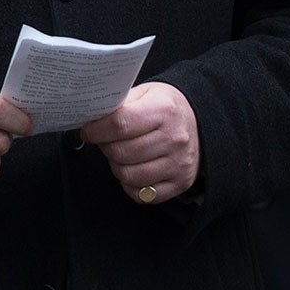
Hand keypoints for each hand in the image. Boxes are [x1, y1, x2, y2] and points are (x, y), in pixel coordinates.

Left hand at [79, 81, 201, 204]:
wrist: (200, 122)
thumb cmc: (165, 108)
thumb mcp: (145, 94)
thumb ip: (119, 105)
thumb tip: (89, 119)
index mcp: (164, 110)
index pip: (119, 125)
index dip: (96, 130)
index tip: (89, 131)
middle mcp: (175, 138)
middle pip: (120, 152)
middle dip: (106, 148)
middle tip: (108, 141)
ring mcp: (179, 163)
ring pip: (128, 175)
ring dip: (117, 167)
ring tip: (123, 155)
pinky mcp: (180, 182)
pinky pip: (141, 194)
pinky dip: (131, 185)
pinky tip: (135, 168)